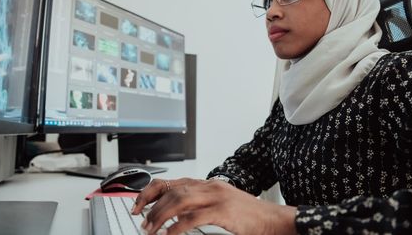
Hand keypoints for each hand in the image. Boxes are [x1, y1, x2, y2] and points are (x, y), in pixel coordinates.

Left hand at [131, 177, 296, 234]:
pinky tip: (168, 234)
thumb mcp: (220, 204)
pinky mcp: (224, 211)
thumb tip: (174, 215)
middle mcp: (210, 186)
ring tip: (150, 228)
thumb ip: (199, 205)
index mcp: (208, 183)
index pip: (172, 181)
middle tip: (140, 219)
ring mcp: (217, 196)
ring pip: (179, 200)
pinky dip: (177, 226)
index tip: (138, 204)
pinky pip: (194, 217)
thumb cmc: (248, 215)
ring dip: (160, 215)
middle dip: (151, 204)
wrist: (273, 219)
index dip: (151, 191)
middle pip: (172, 189)